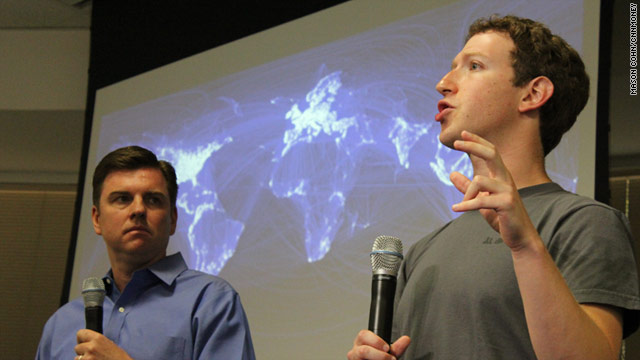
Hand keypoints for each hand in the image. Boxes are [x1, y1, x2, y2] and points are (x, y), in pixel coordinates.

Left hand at [74, 329, 133, 359]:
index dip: (81, 339)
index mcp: (98, 338)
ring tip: (94, 359)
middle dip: (82, 351)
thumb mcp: (108, 343)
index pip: (80, 333)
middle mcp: (92, 346)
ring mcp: (88, 357)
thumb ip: (96, 341)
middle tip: (91, 354)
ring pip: (77, 358)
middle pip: (77, 347)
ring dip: (83, 359)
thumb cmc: (117, 356)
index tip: (84, 343)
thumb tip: (86, 341)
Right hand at [347, 330, 409, 359]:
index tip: (387, 348)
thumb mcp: (388, 352)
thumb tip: (406, 339)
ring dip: (378, 359)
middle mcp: (355, 351)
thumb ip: (396, 347)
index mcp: (361, 341)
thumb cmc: (378, 358)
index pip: (364, 335)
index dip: (376, 341)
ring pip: (362, 357)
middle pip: (363, 350)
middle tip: (390, 358)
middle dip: (379, 355)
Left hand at [449, 131, 538, 250]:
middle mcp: (506, 179)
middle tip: (456, 143)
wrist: (520, 237)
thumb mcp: (481, 200)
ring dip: (467, 193)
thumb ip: (467, 187)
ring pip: (480, 181)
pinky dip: (466, 205)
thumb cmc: (502, 217)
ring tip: (461, 205)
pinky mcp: (507, 203)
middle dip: (473, 146)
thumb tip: (451, 173)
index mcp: (501, 176)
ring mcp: (508, 191)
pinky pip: (481, 201)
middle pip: (492, 154)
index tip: (463, 133)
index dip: (477, 141)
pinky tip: (456, 209)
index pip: (491, 152)